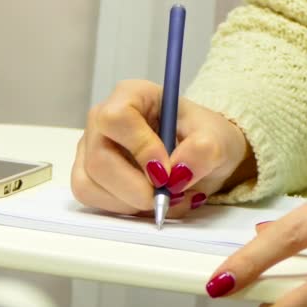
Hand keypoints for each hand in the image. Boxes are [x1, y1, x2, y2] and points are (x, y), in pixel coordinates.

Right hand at [71, 80, 254, 217]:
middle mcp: (103, 120)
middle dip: (135, 188)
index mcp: (132, 95)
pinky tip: (152, 203)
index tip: (165, 172)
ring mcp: (91, 148)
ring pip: (90, 185)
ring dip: (131, 203)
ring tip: (167, 199)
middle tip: (168, 196)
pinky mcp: (90, 176)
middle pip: (99, 160)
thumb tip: (178, 172)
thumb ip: (203, 151)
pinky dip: (125, 210)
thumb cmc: (204, 138)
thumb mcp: (217, 140)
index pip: (116, 118)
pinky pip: (94, 200)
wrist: (203, 157)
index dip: (139, 148)